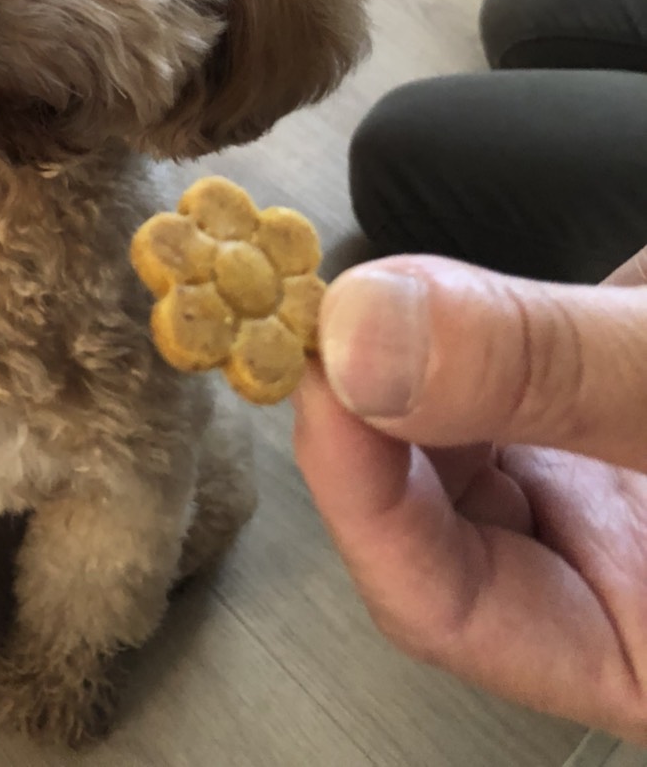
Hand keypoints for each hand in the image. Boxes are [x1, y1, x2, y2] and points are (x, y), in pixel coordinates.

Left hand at [294, 247, 646, 741]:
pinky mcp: (603, 400)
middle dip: (363, 411)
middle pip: (431, 514)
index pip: (442, 608)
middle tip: (321, 310)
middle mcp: (612, 576)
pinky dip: (452, 322)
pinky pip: (498, 378)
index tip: (315, 373)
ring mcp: (607, 488)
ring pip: (451, 440)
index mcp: (644, 646)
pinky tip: (429, 282)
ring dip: (394, 358)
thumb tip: (362, 342)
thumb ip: (548, 377)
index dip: (359, 493)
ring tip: (370, 287)